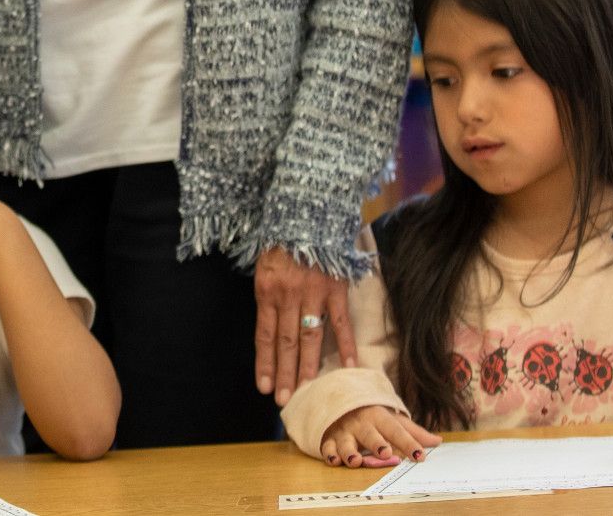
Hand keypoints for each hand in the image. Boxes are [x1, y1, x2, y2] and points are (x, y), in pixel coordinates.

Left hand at [254, 247, 357, 405]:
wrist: (306, 212)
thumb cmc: (283, 241)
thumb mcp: (265, 267)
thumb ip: (269, 297)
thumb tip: (272, 330)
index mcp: (267, 291)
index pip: (264, 335)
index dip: (264, 363)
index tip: (264, 387)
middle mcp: (288, 295)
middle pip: (286, 342)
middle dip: (285, 373)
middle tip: (284, 400)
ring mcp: (313, 293)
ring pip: (310, 337)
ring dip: (309, 366)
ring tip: (307, 389)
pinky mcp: (335, 288)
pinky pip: (340, 322)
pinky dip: (345, 344)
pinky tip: (349, 366)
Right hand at [318, 405, 439, 468]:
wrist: (341, 400)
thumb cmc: (372, 416)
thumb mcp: (392, 420)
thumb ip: (413, 432)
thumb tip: (437, 441)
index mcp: (379, 417)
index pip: (396, 430)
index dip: (408, 443)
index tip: (420, 455)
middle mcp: (361, 423)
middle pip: (370, 433)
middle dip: (377, 443)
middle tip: (386, 453)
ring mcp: (344, 431)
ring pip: (346, 441)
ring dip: (350, 451)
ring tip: (356, 461)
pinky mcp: (329, 438)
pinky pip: (327, 446)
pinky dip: (329, 453)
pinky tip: (334, 460)